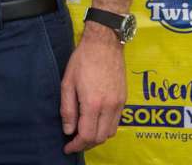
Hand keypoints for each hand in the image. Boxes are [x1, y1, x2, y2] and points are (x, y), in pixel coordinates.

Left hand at [59, 26, 125, 153]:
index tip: (68, 148)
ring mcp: (119, 103)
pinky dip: (106, 128)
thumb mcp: (67, 82)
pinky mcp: (124, 99)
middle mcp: (109, 106)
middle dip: (86, 144)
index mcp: (93, 103)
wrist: (104, 44)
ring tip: (84, 133)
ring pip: (110, 132)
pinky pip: (117, 122)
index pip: (87, 135)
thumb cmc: (82, 60)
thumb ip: (67, 109)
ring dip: (97, 137)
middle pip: (100, 138)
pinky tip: (95, 122)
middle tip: (74, 142)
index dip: (76, 145)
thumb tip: (68, 130)